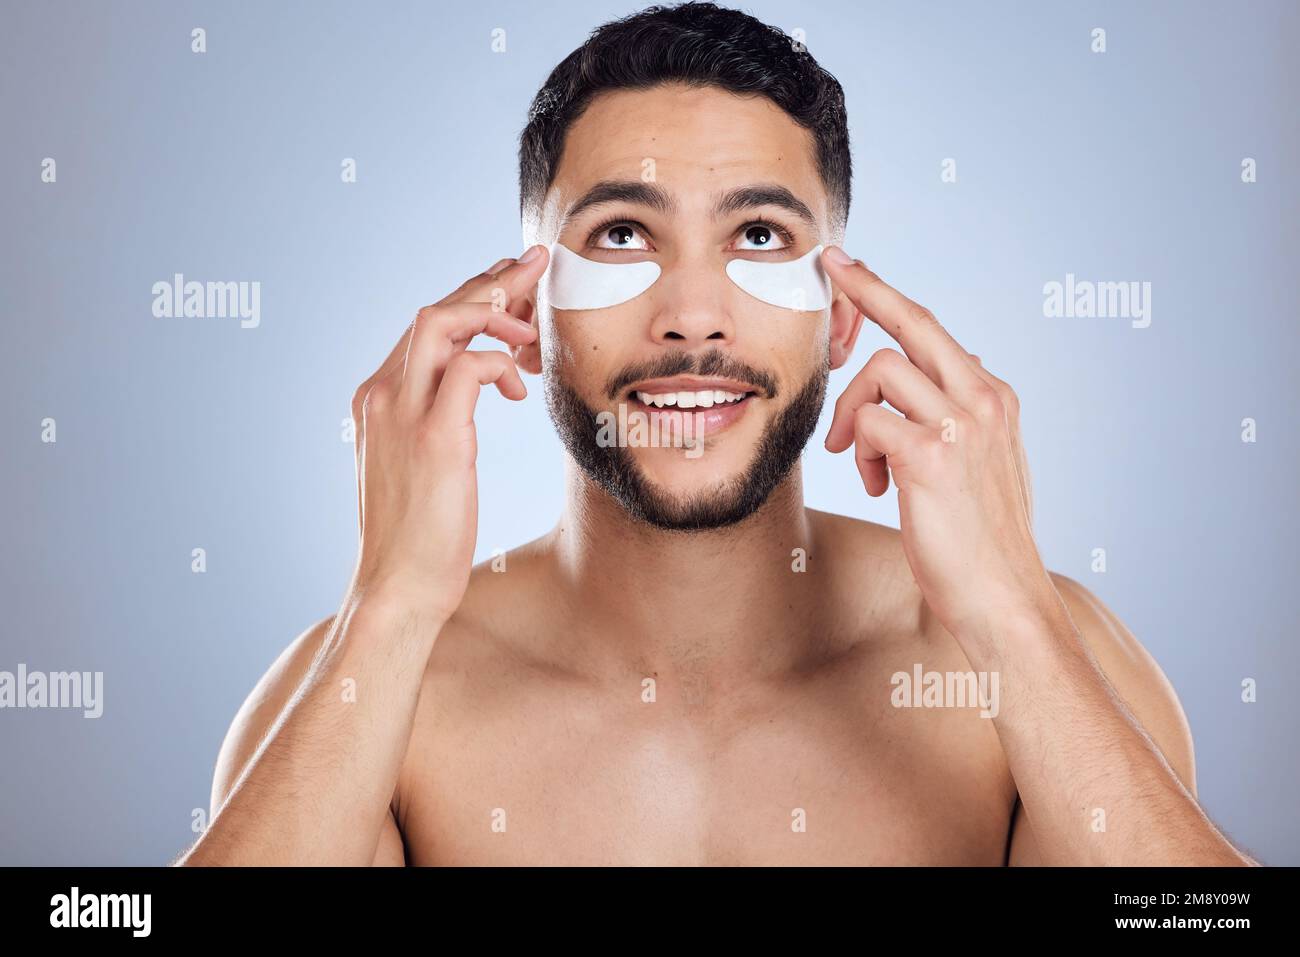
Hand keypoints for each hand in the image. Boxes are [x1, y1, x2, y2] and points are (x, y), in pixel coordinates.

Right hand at [347, 246, 548, 619]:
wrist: (397, 587)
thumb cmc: (418, 534)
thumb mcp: (421, 464)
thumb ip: (437, 419)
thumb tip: (478, 391)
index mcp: (376, 398)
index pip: (425, 326)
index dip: (471, 299)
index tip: (510, 286)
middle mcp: (381, 394)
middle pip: (435, 309)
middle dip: (490, 280)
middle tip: (535, 263)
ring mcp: (401, 412)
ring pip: (442, 320)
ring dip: (496, 308)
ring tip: (534, 321)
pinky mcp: (434, 437)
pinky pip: (469, 367)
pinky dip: (499, 362)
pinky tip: (519, 384)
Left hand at [821, 247, 1058, 641]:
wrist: (1003, 598)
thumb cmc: (982, 540)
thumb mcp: (981, 465)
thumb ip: (959, 419)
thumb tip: (931, 382)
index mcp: (994, 397)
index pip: (932, 329)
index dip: (886, 295)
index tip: (851, 267)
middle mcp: (983, 398)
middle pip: (911, 320)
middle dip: (864, 288)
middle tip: (829, 266)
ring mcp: (961, 423)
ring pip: (878, 372)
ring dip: (854, 416)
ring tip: (866, 463)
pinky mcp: (932, 455)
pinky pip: (868, 421)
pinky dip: (861, 450)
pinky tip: (878, 485)